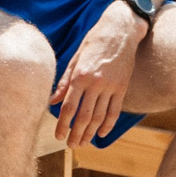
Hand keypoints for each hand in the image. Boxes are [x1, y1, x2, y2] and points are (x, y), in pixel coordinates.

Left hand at [52, 9, 141, 143]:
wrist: (120, 31)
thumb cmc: (93, 42)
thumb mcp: (75, 58)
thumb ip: (64, 81)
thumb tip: (52, 101)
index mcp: (80, 76)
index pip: (69, 107)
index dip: (63, 124)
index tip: (58, 136)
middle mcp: (95, 83)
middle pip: (84, 116)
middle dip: (76, 133)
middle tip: (71, 145)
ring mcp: (111, 86)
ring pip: (99, 116)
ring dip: (90, 133)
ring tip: (83, 143)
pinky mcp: (122, 87)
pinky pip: (115, 111)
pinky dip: (108, 124)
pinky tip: (101, 133)